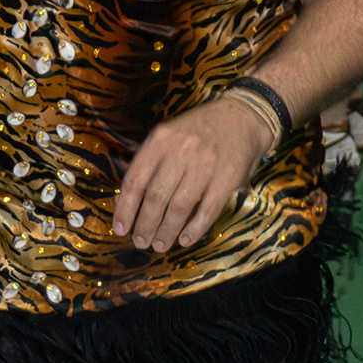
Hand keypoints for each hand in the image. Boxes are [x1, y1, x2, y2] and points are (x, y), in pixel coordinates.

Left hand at [111, 95, 275, 252]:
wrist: (243, 116)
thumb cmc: (199, 130)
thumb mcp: (169, 134)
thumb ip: (149, 160)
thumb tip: (127, 198)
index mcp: (160, 139)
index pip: (135, 180)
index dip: (125, 208)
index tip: (120, 229)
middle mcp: (181, 150)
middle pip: (155, 196)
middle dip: (145, 225)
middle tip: (141, 242)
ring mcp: (205, 164)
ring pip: (179, 206)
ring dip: (166, 231)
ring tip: (159, 245)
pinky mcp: (227, 177)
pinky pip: (207, 210)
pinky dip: (194, 229)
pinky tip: (185, 240)